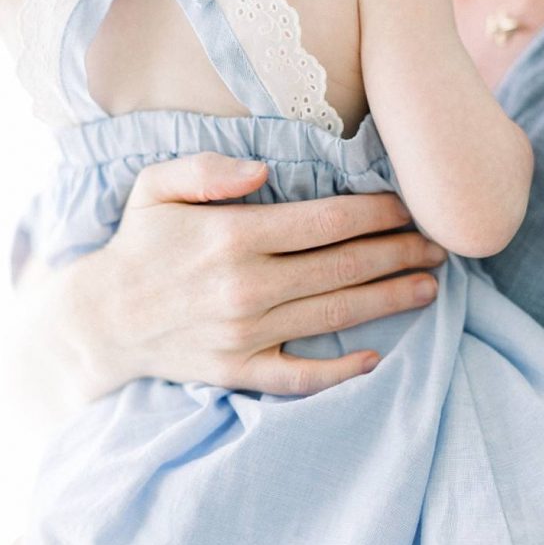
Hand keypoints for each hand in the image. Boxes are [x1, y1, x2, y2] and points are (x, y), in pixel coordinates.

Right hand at [66, 152, 444, 397]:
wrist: (102, 320)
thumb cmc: (138, 244)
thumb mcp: (155, 186)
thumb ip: (207, 168)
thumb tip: (263, 168)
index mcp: (233, 235)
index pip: (326, 221)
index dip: (377, 213)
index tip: (410, 207)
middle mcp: (246, 286)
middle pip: (344, 266)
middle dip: (400, 253)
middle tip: (440, 246)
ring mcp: (245, 334)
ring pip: (335, 315)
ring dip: (390, 300)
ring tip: (429, 286)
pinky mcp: (239, 371)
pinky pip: (300, 376)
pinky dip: (341, 371)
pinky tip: (376, 358)